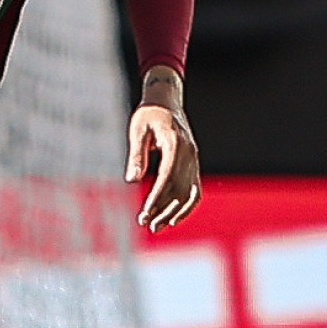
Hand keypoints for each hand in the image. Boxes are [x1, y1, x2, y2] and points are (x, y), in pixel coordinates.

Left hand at [126, 72, 200, 232]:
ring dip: (175, 212)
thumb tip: (132, 180)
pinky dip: (186, 206)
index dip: (156, 197)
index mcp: (175, 143)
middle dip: (164, 210)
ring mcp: (194, 160)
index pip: (167, 177)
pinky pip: (194, 190)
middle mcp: (189, 153)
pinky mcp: (193, 165)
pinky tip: (172, 218)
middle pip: (179, 188)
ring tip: (157, 226)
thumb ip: (137, 155)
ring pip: (189, 193)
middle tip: (148, 226)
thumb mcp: (137, 130)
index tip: (144, 214)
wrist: (166, 101)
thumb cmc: (148, 114)